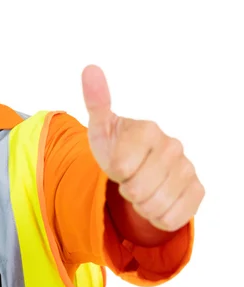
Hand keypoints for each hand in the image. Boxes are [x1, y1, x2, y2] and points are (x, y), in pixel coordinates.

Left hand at [81, 64, 204, 231]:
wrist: (137, 167)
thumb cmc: (116, 146)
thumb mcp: (100, 128)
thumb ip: (96, 101)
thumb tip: (90, 69)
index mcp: (148, 129)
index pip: (121, 167)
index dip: (114, 171)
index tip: (118, 162)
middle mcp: (173, 145)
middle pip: (137, 190)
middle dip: (126, 189)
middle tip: (129, 177)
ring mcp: (188, 168)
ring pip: (154, 207)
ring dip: (141, 204)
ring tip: (141, 188)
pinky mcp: (198, 190)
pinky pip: (172, 218)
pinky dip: (158, 217)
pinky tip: (157, 199)